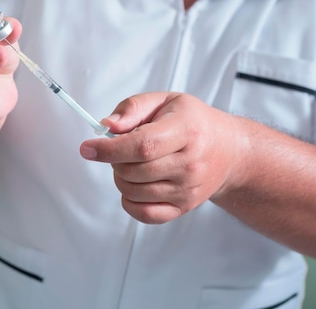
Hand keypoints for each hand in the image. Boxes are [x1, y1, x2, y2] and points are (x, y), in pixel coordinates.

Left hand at [80, 92, 244, 223]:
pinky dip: (129, 201)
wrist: (228, 150)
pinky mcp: (184, 207)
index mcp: (186, 130)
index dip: (109, 149)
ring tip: (132, 163)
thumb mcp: (164, 100)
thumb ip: (132, 108)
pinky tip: (134, 184)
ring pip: (134, 192)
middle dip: (114, 160)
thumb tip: (107, 126)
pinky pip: (144, 214)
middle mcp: (190, 163)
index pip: (142, 146)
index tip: (87, 148)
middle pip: (134, 171)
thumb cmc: (192, 122)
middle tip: (122, 149)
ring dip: (120, 178)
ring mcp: (188, 189)